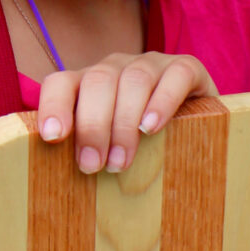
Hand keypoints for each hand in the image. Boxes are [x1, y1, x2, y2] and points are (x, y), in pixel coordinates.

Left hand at [36, 52, 215, 173]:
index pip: (62, 82)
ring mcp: (153, 64)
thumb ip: (85, 153)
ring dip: (124, 122)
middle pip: (98, 81)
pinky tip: (152, 128)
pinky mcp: (187, 69)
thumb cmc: (140, 148)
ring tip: (121, 161)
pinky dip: (162, 101)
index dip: (54, 105)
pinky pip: (175, 75)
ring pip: (134, 79)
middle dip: (92, 125)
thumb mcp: (107, 148)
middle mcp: (117, 67)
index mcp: (89, 84)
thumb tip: (54, 186)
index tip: (52, 137)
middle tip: (92, 166)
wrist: (196, 131)